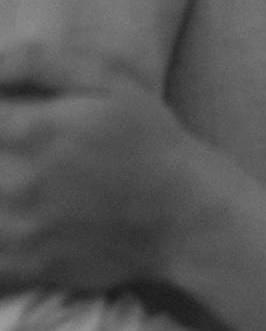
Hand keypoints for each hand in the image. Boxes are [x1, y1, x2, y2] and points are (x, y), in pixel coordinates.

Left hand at [0, 43, 204, 293]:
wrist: (184, 216)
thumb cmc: (148, 139)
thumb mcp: (108, 80)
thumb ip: (38, 62)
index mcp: (34, 130)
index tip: (6, 116)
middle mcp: (16, 183)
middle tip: (11, 143)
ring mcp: (17, 232)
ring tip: (13, 175)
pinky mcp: (23, 268)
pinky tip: (13, 214)